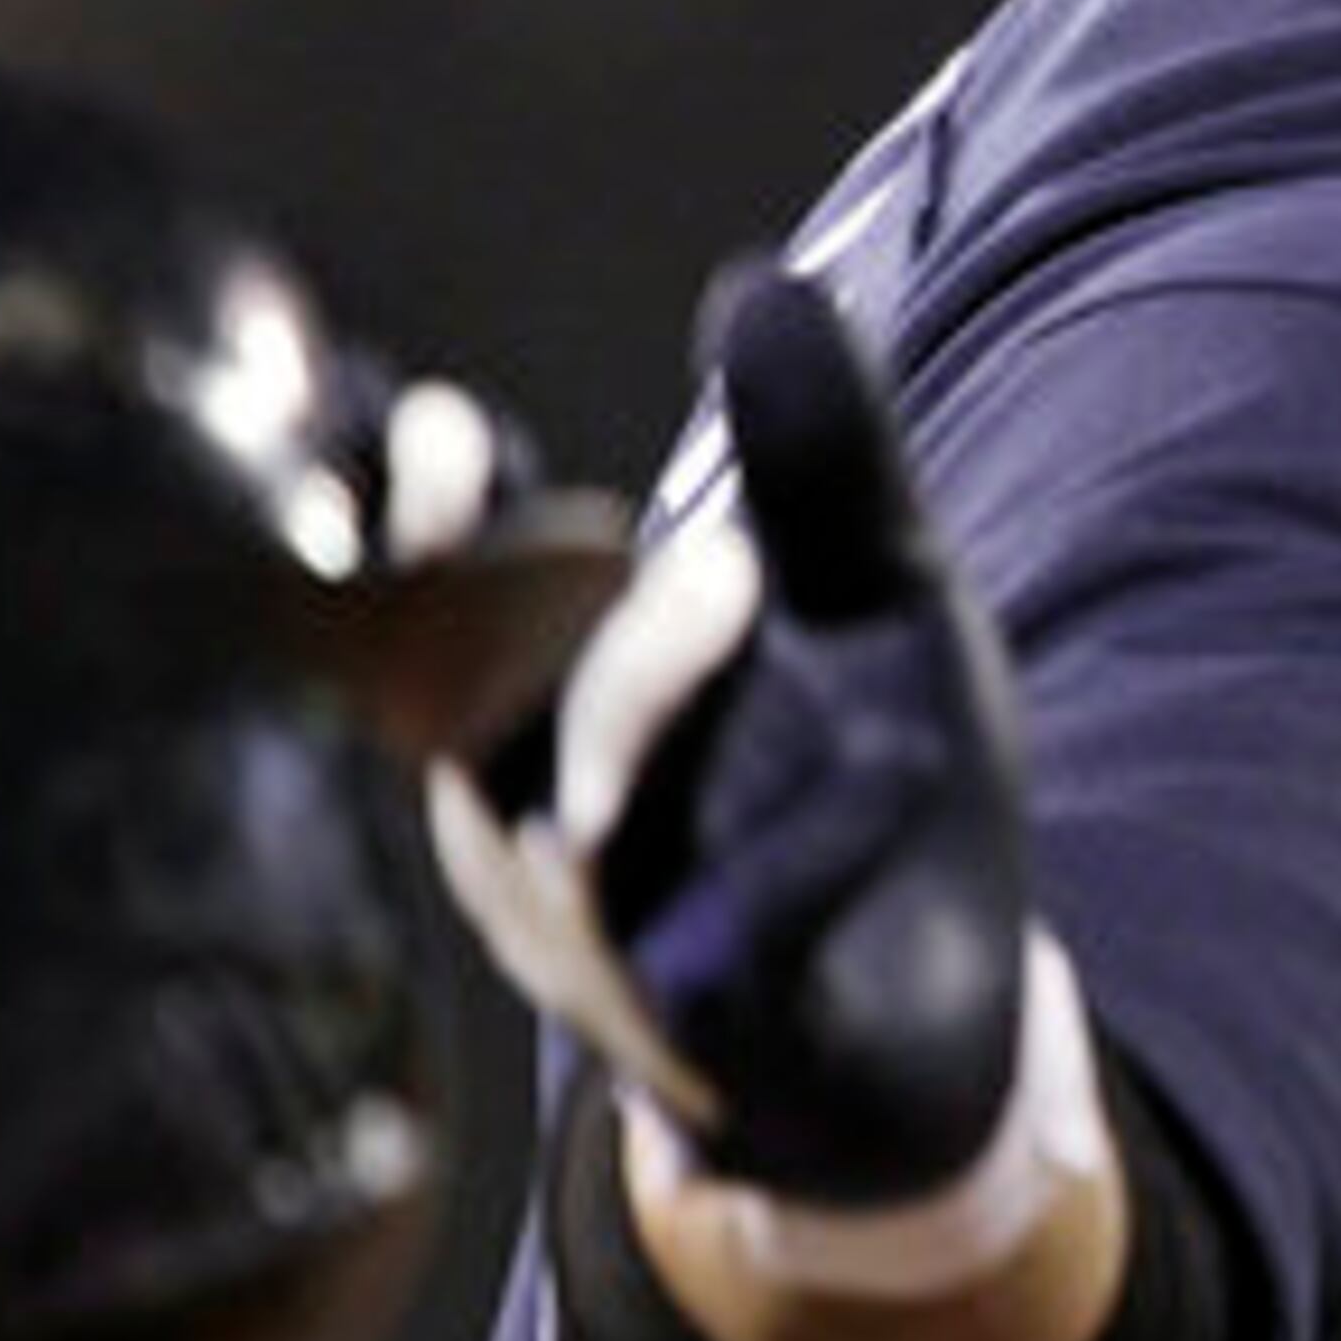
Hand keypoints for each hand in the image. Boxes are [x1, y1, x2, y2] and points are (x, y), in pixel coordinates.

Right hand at [433, 267, 1030, 1211]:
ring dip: (638, 700)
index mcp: (542, 711)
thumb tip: (763, 286)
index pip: (432, 601)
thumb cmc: (858, 788)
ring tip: (732, 575)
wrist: (926, 1037)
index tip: (445, 433)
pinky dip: (797, 861)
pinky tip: (888, 764)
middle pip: (478, 705)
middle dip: (531, 586)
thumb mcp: (866, 607)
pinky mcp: (726, 1054)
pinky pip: (730, 959)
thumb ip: (818, 466)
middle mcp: (532, 832)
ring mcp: (611, 960)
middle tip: (665, 494)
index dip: (415, 517)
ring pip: (585, 832)